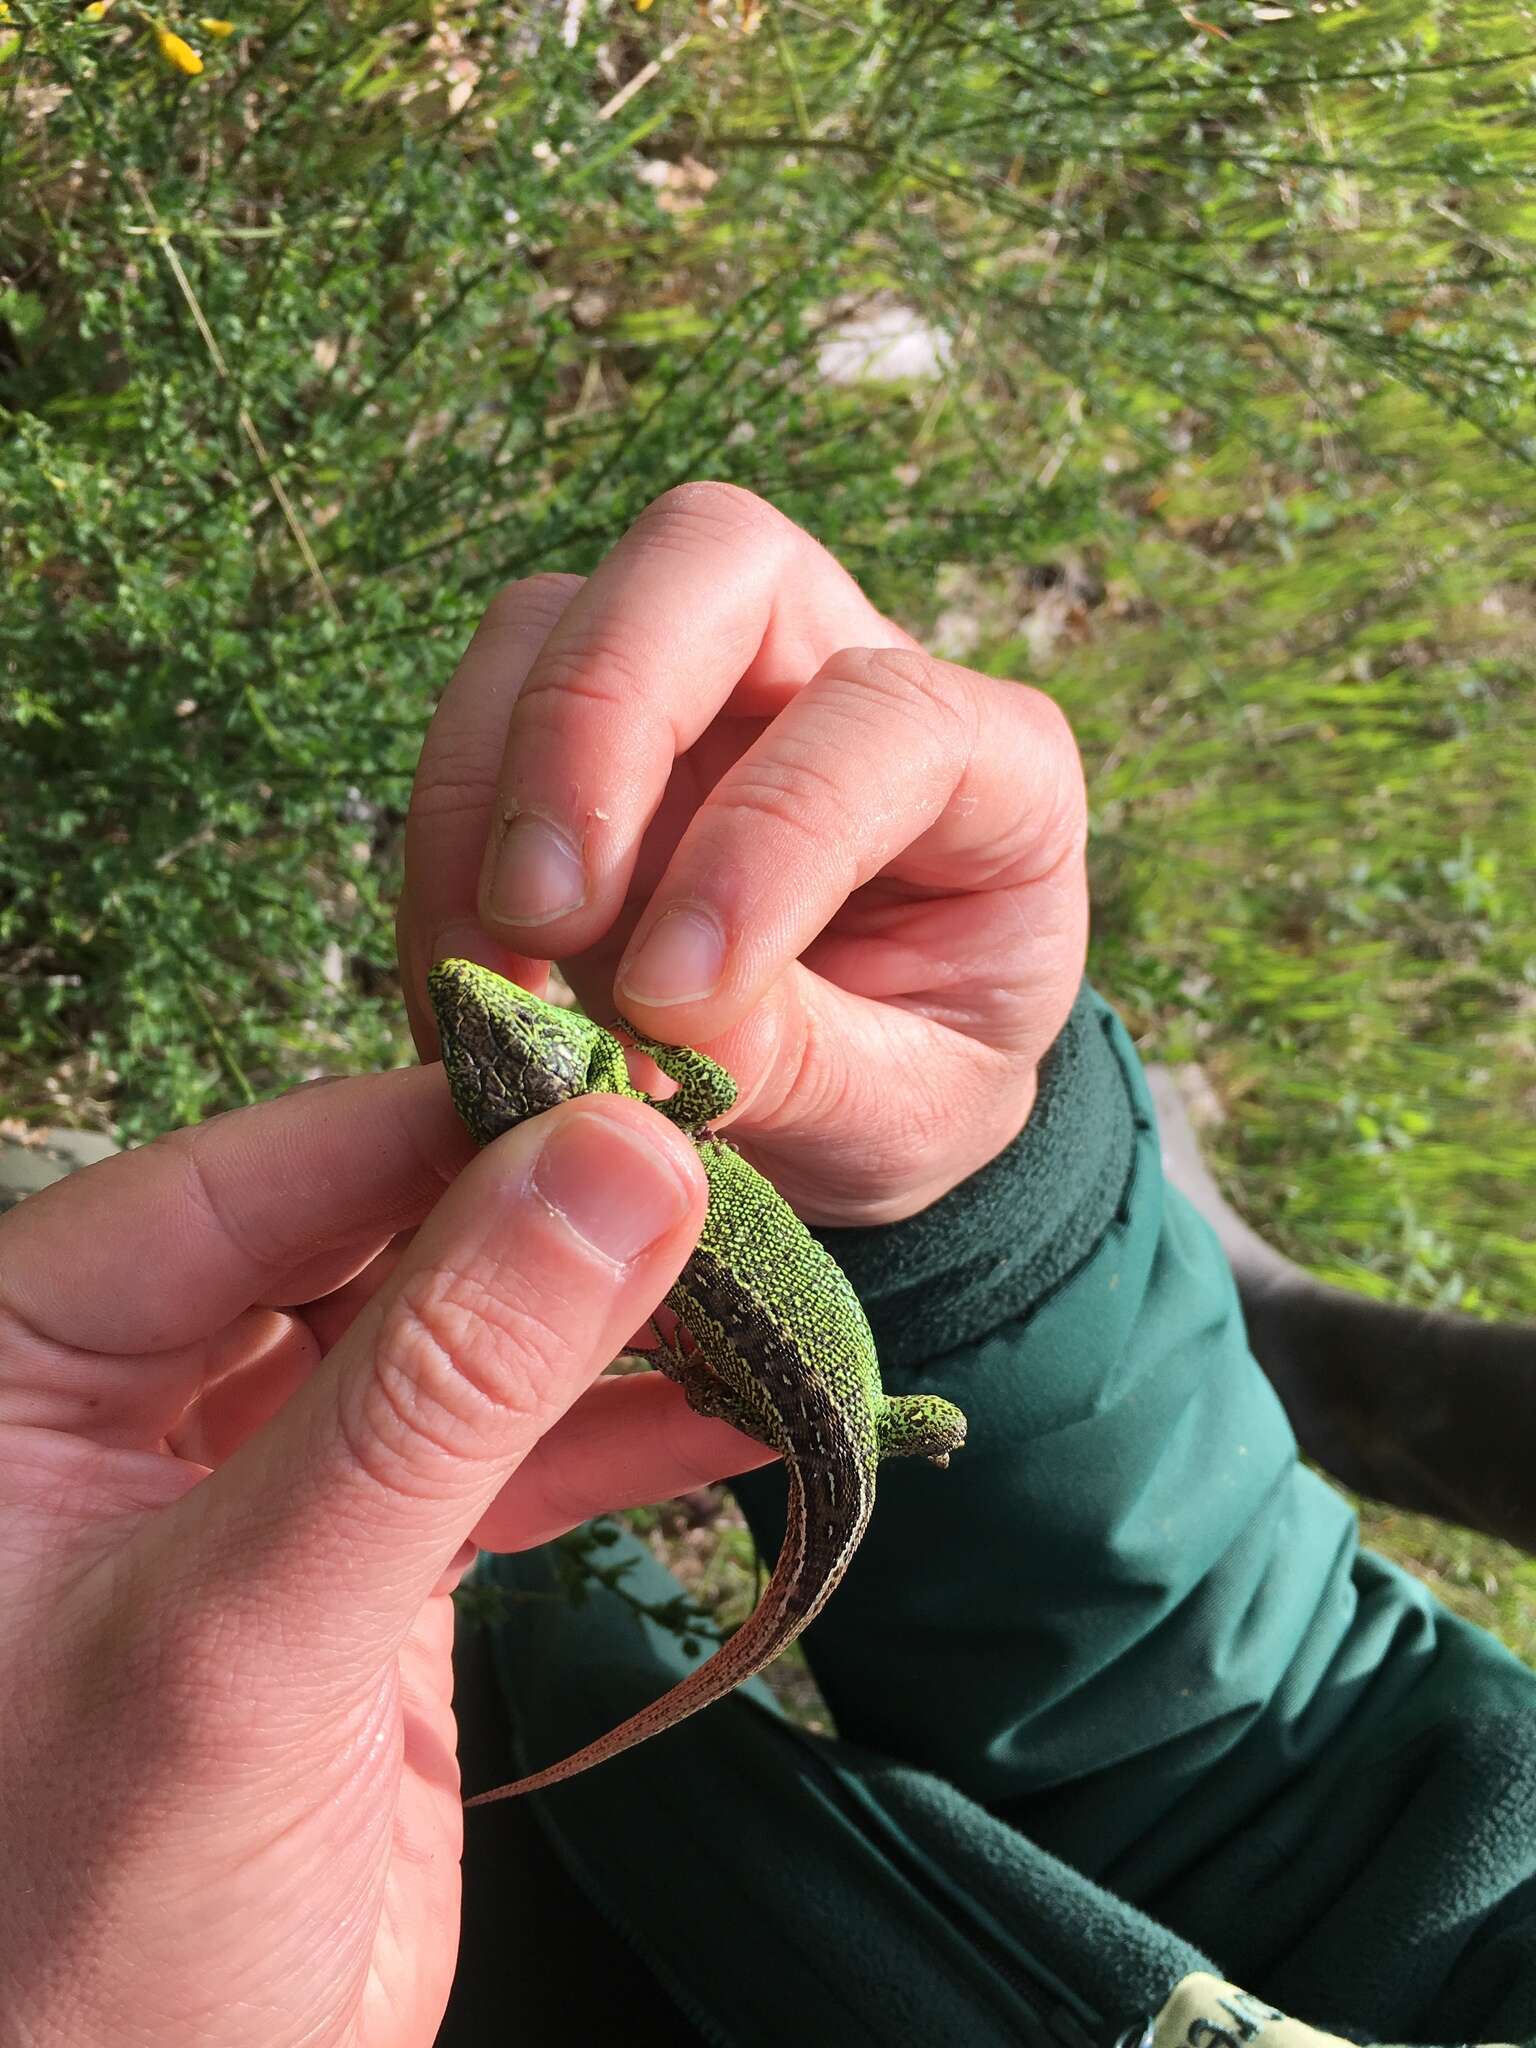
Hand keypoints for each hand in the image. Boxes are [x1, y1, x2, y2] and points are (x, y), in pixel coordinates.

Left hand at [0, 1074, 770, 2046]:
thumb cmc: (78, 1927)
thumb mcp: (255, 1632)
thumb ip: (435, 1391)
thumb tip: (615, 1163)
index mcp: (26, 1355)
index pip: (258, 1177)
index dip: (449, 1123)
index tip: (631, 1090)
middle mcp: (135, 1391)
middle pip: (373, 1239)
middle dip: (553, 1223)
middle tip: (728, 1188)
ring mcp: (258, 1480)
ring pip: (452, 1343)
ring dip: (611, 1330)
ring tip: (772, 1298)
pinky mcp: (358, 1572)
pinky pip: (497, 1462)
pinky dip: (617, 1442)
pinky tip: (741, 1415)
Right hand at [398, 482, 1088, 1225]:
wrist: (856, 1106)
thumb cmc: (911, 1087)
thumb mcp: (902, 1116)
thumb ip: (805, 1068)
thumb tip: (655, 1017)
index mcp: (994, 764)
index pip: (883, 716)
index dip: (768, 836)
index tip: (669, 1001)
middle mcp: (841, 667)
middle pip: (710, 556)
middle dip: (595, 723)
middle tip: (539, 918)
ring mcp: (701, 684)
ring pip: (550, 618)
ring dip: (486, 799)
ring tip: (490, 986)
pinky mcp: (587, 736)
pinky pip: (474, 721)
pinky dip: (444, 851)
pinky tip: (467, 984)